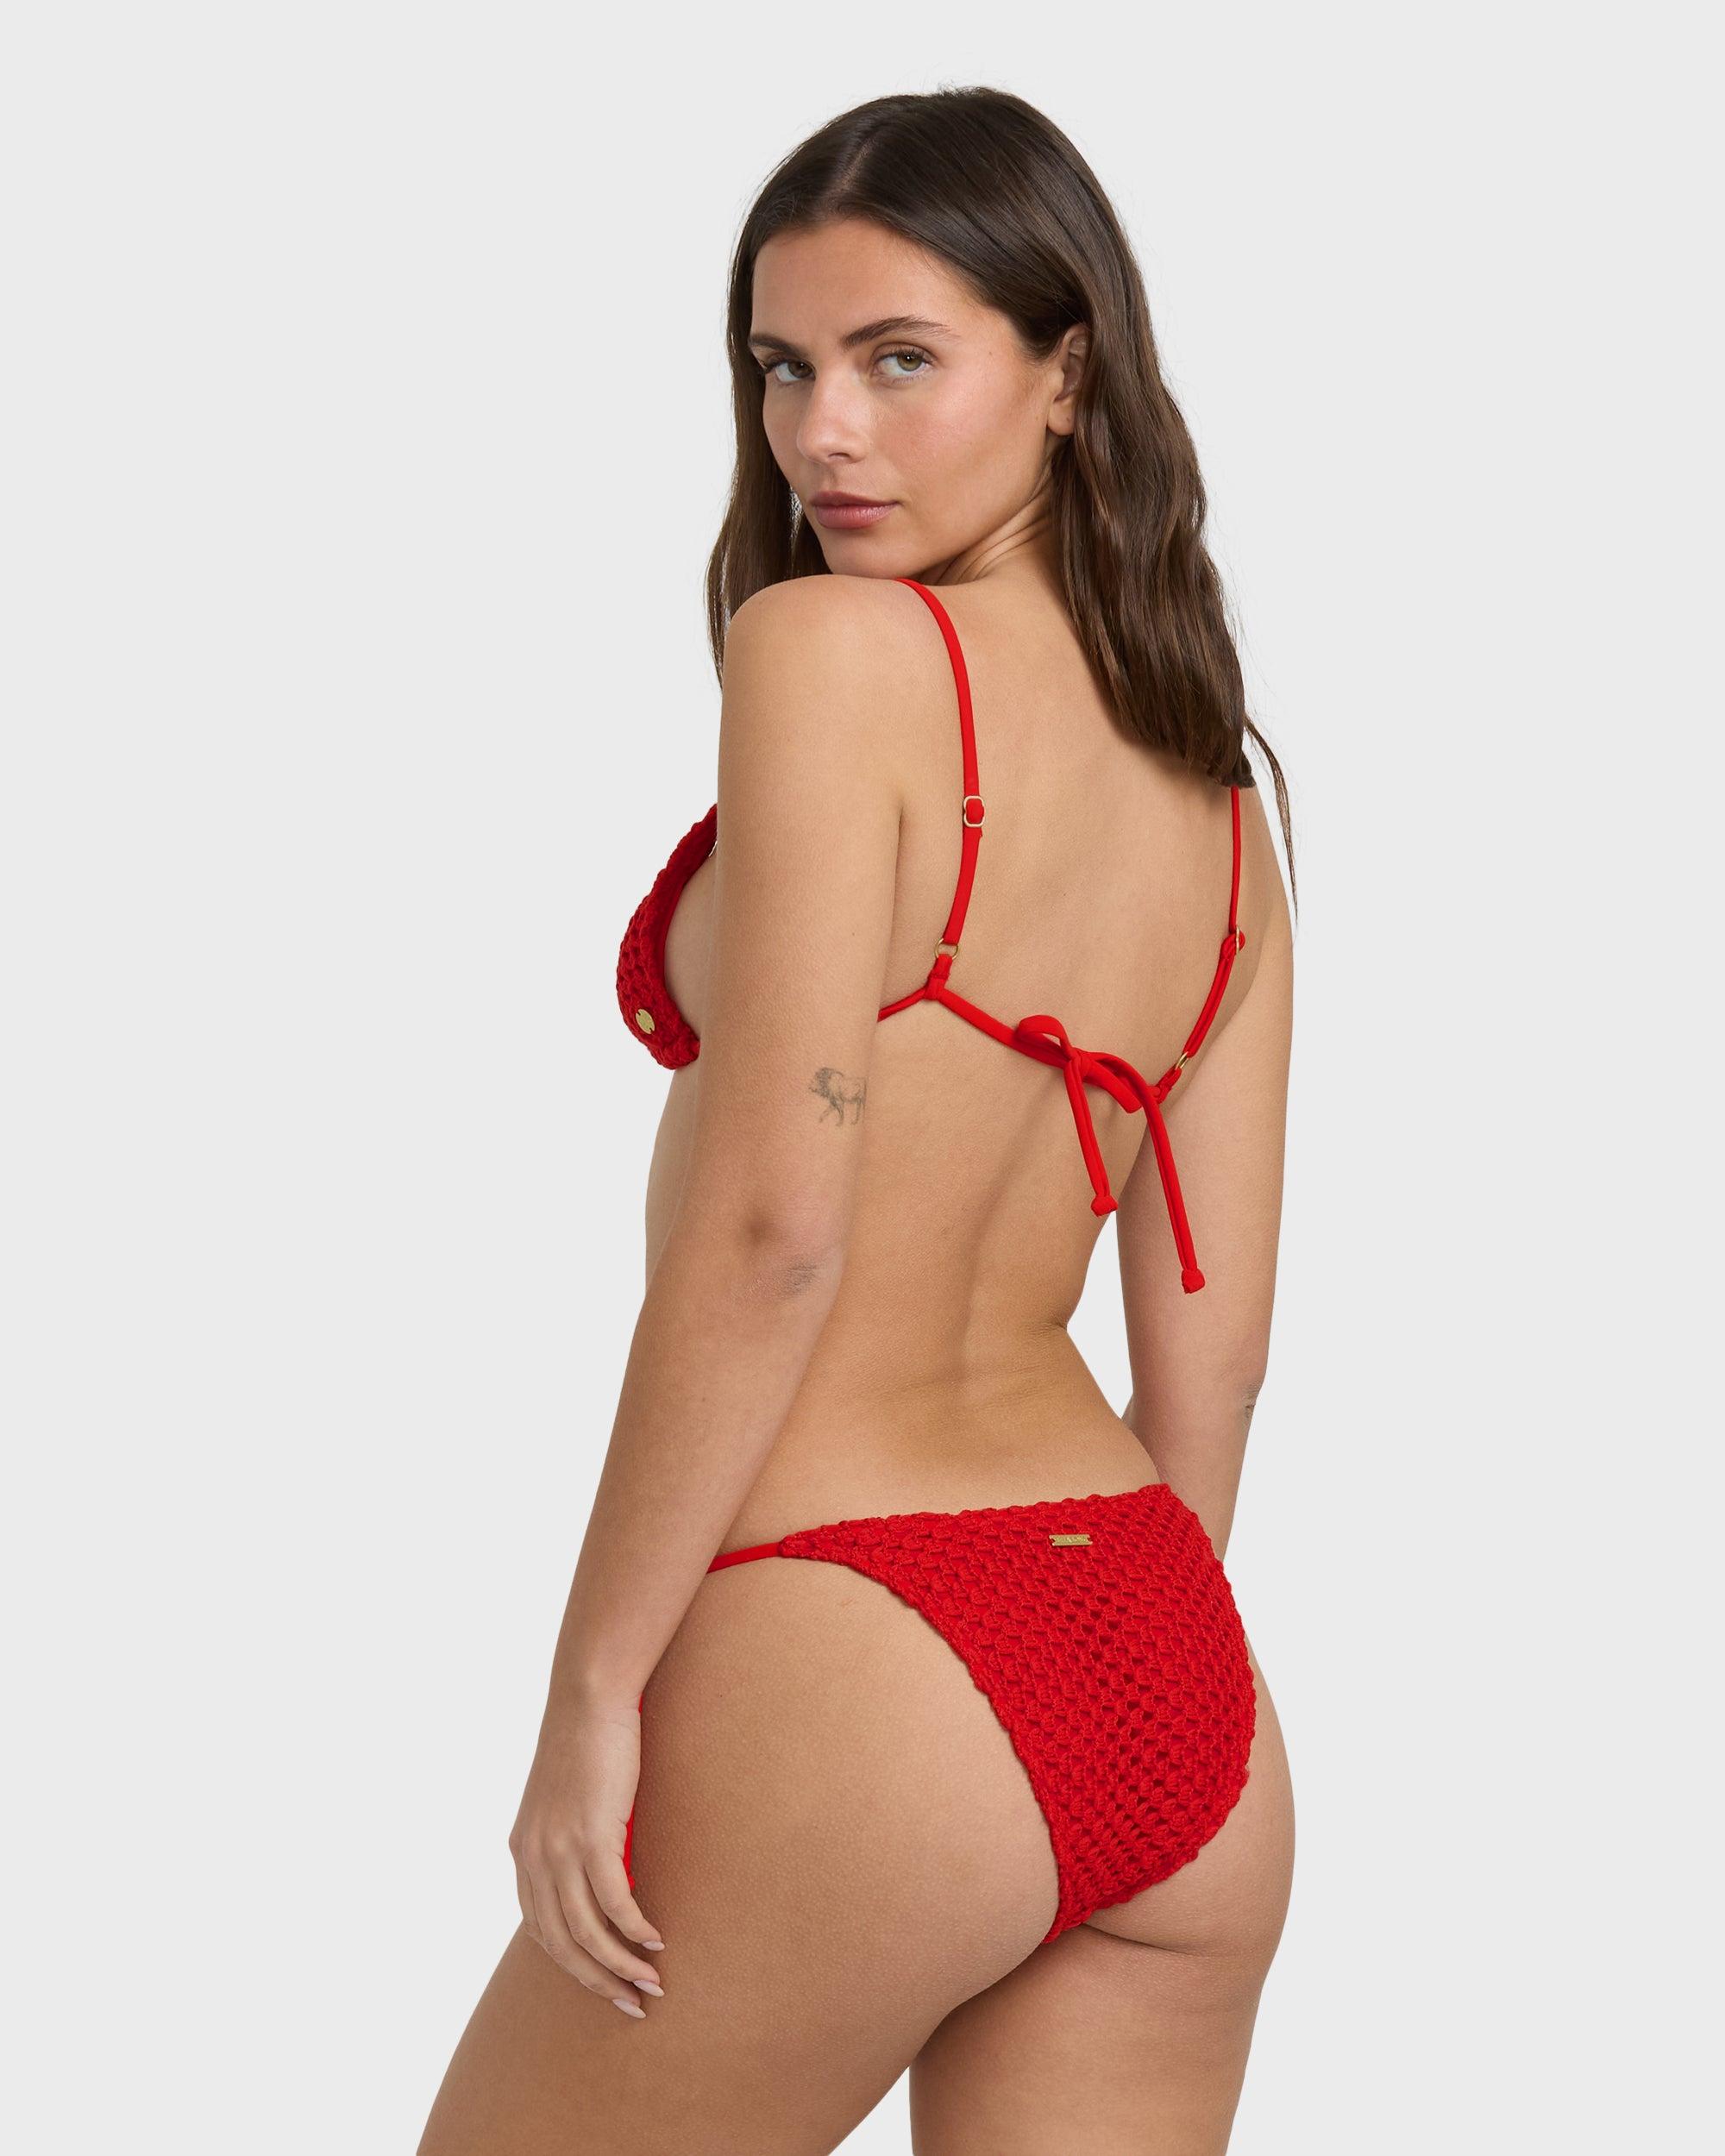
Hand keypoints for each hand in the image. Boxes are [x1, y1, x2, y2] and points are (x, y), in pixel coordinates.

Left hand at [507, 1693, 666, 2016]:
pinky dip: (635, 1928)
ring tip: (651, 1983)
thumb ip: (573, 1838)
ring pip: (586, 1932)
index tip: (606, 1985)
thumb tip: (603, 1870)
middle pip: (561, 1944)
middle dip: (597, 1981)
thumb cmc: (586, 1740)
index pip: (542, 1930)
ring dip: (620, 1965)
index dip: (573, 1965)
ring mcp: (559, 1848)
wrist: (588, 1695)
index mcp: (523, 1851)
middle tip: (632, 2003)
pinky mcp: (591, 1835)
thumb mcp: (567, 1799)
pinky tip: (657, 1939)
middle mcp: (533, 1857)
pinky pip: (614, 1901)